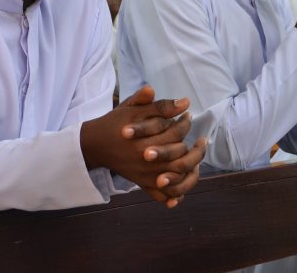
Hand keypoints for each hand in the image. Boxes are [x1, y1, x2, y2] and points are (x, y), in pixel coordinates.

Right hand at [80, 85, 206, 207]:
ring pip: (178, 177)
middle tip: (201, 140)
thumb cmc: (116, 122)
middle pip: (181, 155)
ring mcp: (145, 174)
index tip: (188, 116)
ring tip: (198, 159)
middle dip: (196, 147)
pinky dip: (177, 193)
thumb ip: (158, 105)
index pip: (176, 132)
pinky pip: (164, 195)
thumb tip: (185, 101)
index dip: (186, 122)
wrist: (95, 144)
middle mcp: (146, 158)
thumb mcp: (133, 107)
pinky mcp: (142, 184)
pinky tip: (185, 180)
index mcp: (145, 138)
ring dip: (193, 168)